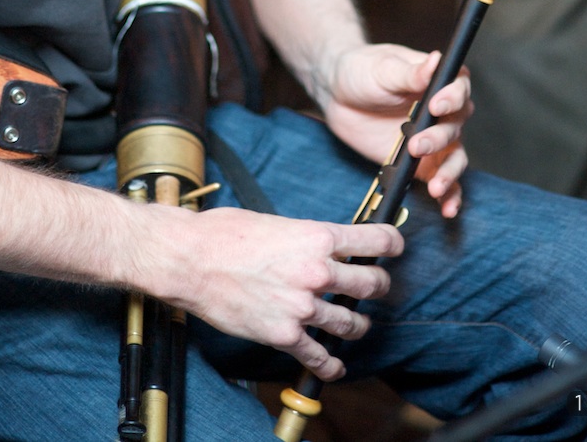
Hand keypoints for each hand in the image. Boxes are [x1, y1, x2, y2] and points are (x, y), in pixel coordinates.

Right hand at [146, 204, 403, 379]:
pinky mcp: (284, 334)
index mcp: (318, 236)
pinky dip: (330, 364)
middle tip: (377, 288)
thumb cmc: (226, 233)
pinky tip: (334, 365)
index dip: (392, 245)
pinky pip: (318, 356)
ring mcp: (302, 306)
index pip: (376, 241)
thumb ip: (305, 237)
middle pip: (371, 285)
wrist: (191, 260)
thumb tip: (322, 244)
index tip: (395, 249)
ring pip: (350, 323)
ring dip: (357, 326)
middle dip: (379, 287)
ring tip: (356, 326)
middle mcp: (317, 271)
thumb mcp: (276, 222)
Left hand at [323, 44, 471, 215]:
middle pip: (456, 126)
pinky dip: (450, 196)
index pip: (459, 88)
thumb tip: (438, 59)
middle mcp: (442, 112)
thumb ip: (411, 73)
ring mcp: (433, 139)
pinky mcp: (421, 163)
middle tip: (416, 145)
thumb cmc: (362, 71)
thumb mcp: (383, 68)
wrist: (339, 95)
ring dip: (450, 173)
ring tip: (437, 186)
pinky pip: (441, 180)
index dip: (452, 98)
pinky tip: (447, 209)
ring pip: (455, 157)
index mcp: (437, 81)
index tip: (435, 106)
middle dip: (439, 139)